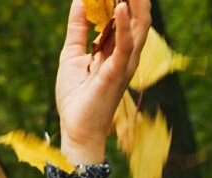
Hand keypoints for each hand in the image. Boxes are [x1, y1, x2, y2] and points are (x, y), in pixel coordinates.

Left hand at [55, 0, 150, 164]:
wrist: (76, 129)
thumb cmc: (76, 97)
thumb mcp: (72, 55)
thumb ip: (78, 28)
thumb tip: (79, 0)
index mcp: (116, 48)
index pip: (125, 14)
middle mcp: (126, 53)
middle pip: (138, 15)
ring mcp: (125, 62)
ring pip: (139, 25)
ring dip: (135, 2)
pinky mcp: (118, 73)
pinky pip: (126, 45)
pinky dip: (125, 25)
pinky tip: (120, 7)